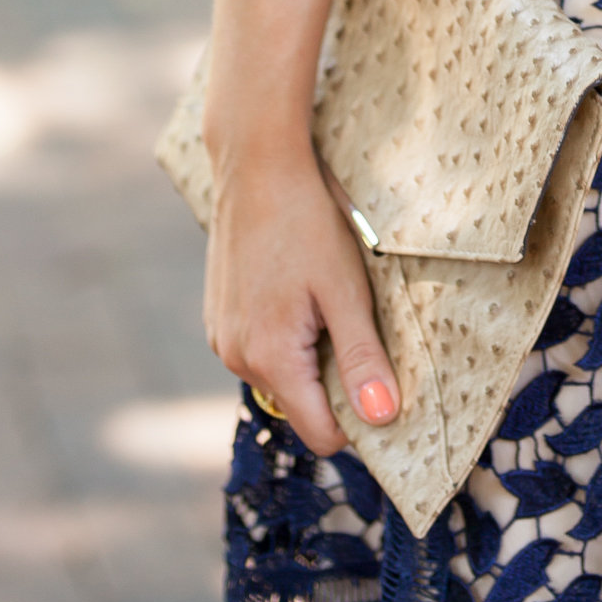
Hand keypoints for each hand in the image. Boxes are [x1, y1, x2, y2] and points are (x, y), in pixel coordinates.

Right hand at [204, 144, 400, 451]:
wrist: (256, 166)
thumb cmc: (308, 223)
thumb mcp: (346, 290)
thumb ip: (362, 358)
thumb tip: (382, 418)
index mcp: (270, 359)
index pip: (321, 434)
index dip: (358, 418)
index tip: (380, 378)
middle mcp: (237, 359)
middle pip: (302, 405)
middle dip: (333, 378)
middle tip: (351, 319)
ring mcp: (222, 339)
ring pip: (282, 377)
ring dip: (309, 353)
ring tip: (322, 297)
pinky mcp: (218, 319)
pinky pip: (261, 350)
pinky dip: (286, 335)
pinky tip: (296, 288)